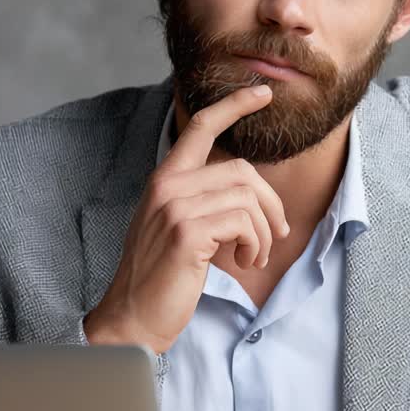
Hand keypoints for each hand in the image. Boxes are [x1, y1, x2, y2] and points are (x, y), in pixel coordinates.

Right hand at [83, 85, 290, 354]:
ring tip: (253, 256)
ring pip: (247, 197)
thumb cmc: (162, 276)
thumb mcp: (179, 226)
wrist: (133, 317)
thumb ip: (205, 200)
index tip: (263, 92)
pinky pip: (243, 222)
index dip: (234, 105)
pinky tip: (242, 263)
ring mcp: (175, 207)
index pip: (200, 126)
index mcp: (165, 178)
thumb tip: (254, 195)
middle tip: (276, 235)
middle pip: (242, 170)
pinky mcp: (186, 232)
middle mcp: (168, 185)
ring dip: (263, 232)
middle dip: (270, 204)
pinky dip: (255, 245)